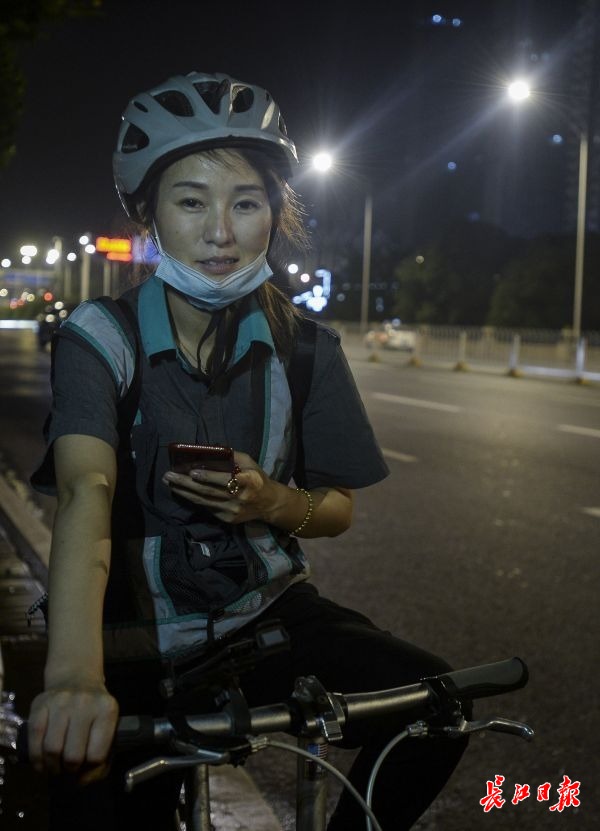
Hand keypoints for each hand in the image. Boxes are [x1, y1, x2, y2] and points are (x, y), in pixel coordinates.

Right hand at [28, 683, 118, 782]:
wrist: (76, 679)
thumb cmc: (94, 713)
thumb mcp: (108, 730)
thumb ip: (101, 762)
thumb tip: (81, 781)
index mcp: (107, 710)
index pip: (97, 755)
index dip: (89, 769)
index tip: (85, 768)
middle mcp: (85, 703)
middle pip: (73, 755)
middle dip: (70, 769)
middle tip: (69, 768)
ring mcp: (61, 701)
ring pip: (52, 750)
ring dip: (52, 767)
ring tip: (55, 766)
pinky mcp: (40, 704)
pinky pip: (34, 740)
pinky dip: (37, 759)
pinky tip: (42, 762)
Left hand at [162, 450, 277, 524]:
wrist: (269, 504)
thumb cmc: (257, 478)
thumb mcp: (250, 463)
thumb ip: (233, 457)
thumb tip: (211, 450)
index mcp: (248, 481)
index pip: (225, 479)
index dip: (209, 477)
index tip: (192, 472)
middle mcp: (239, 498)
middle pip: (208, 491)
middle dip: (186, 483)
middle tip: (168, 476)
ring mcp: (232, 511)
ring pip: (203, 501)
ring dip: (184, 492)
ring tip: (170, 483)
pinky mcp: (227, 519)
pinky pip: (207, 508)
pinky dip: (194, 499)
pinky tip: (182, 492)